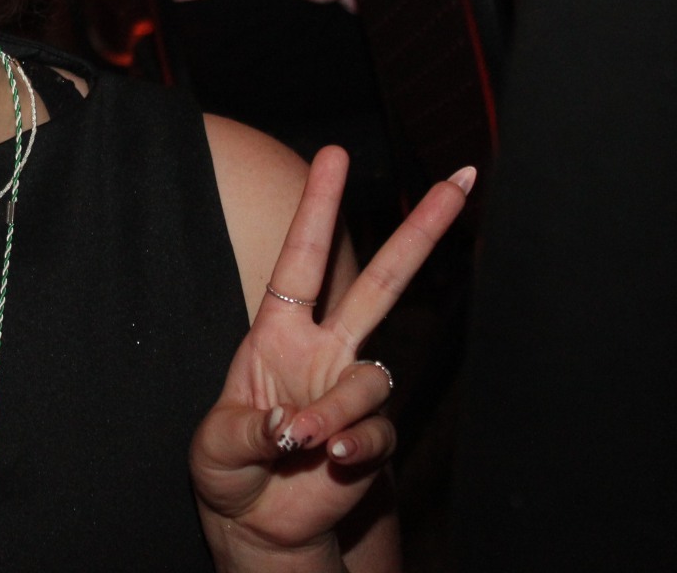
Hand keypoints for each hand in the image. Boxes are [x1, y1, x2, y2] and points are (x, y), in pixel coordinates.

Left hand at [191, 148, 472, 570]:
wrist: (255, 524)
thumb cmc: (229, 469)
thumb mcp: (217, 444)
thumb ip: (247, 429)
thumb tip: (292, 425)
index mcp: (279, 332)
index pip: (303, 258)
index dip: (318, 207)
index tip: (334, 153)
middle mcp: (324, 352)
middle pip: (381, 282)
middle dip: (420, 232)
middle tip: (460, 180)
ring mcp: (352, 392)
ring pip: (373, 378)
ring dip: (338, 411)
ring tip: (301, 440)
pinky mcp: (372, 438)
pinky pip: (378, 432)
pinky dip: (355, 446)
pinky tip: (330, 460)